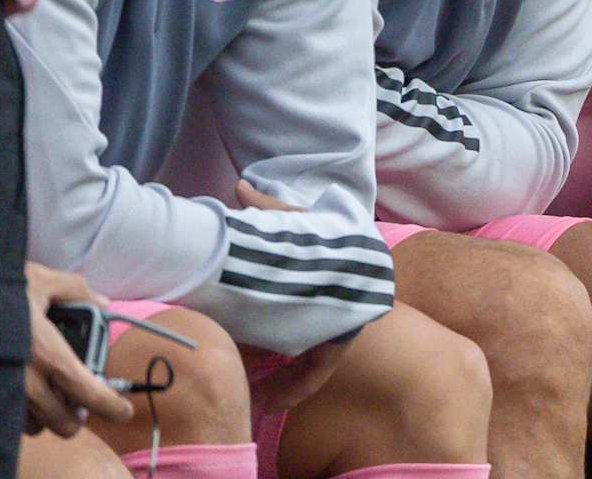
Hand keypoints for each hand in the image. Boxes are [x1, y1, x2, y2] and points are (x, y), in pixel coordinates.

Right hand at [23, 262, 134, 435]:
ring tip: (49, 392)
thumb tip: (102, 301)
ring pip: (36, 426)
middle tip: (81, 398)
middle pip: (64, 424)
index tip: (124, 410)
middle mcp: (27, 383)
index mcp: (49, 355)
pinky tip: (22, 388)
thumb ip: (76, 290)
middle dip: (78, 416)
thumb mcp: (41, 280)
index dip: (112, 407)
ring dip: (48, 415)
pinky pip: (10, 419)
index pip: (90, 394)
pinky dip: (22, 411)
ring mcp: (3, 395)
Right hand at [233, 178, 354, 409]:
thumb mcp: (287, 221)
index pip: (286, 310)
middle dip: (263, 362)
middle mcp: (318, 308)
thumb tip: (242, 188)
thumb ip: (266, 211)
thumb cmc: (317, 234)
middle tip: (239, 379)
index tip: (238, 349)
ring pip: (300, 360)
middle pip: (290, 341)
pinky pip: (317, 371)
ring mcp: (329, 327)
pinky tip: (274, 403)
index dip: (261, 330)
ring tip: (252, 397)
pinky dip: (295, 388)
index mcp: (307, 283)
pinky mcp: (339, 342)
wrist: (352, 251)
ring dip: (277, 380)